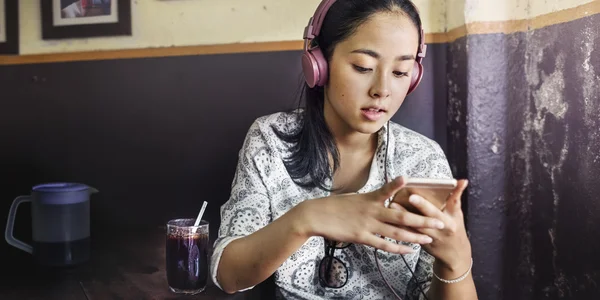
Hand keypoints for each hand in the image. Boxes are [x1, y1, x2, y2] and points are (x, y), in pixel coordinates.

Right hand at [297, 177, 446, 254]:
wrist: (315, 216)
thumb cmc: (334, 206)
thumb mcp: (354, 197)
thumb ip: (370, 199)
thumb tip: (380, 198)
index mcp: (369, 198)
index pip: (389, 190)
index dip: (401, 186)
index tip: (416, 184)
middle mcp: (372, 211)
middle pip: (402, 216)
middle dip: (422, 219)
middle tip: (439, 221)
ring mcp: (368, 225)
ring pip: (396, 233)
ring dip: (415, 236)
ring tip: (429, 238)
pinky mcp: (362, 237)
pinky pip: (383, 245)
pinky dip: (398, 248)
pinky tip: (409, 250)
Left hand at [389, 179, 471, 271]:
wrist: (455, 254)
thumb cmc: (455, 228)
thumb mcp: (458, 214)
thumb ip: (456, 197)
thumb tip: (461, 180)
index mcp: (452, 218)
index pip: (450, 204)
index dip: (445, 195)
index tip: (432, 189)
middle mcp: (443, 228)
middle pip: (432, 216)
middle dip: (422, 206)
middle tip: (410, 196)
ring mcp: (433, 237)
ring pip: (417, 226)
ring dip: (405, 215)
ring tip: (393, 204)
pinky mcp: (423, 243)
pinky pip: (410, 234)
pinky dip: (401, 226)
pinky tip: (390, 218)